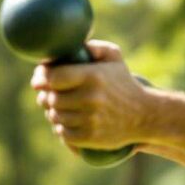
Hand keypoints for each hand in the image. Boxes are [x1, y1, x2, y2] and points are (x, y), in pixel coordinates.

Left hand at [31, 40, 150, 151]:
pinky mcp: (90, 137)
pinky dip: (61, 128)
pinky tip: (67, 121)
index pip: (52, 77)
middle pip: (50, 98)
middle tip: (48, 93)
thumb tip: (66, 46)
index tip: (40, 77)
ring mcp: (90, 119)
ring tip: (59, 107)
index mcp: (93, 76)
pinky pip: (62, 133)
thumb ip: (92, 46)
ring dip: (52, 111)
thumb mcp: (114, 57)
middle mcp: (90, 98)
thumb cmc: (124, 82)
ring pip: (54, 116)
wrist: (145, 114)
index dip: (41, 76)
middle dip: (45, 95)